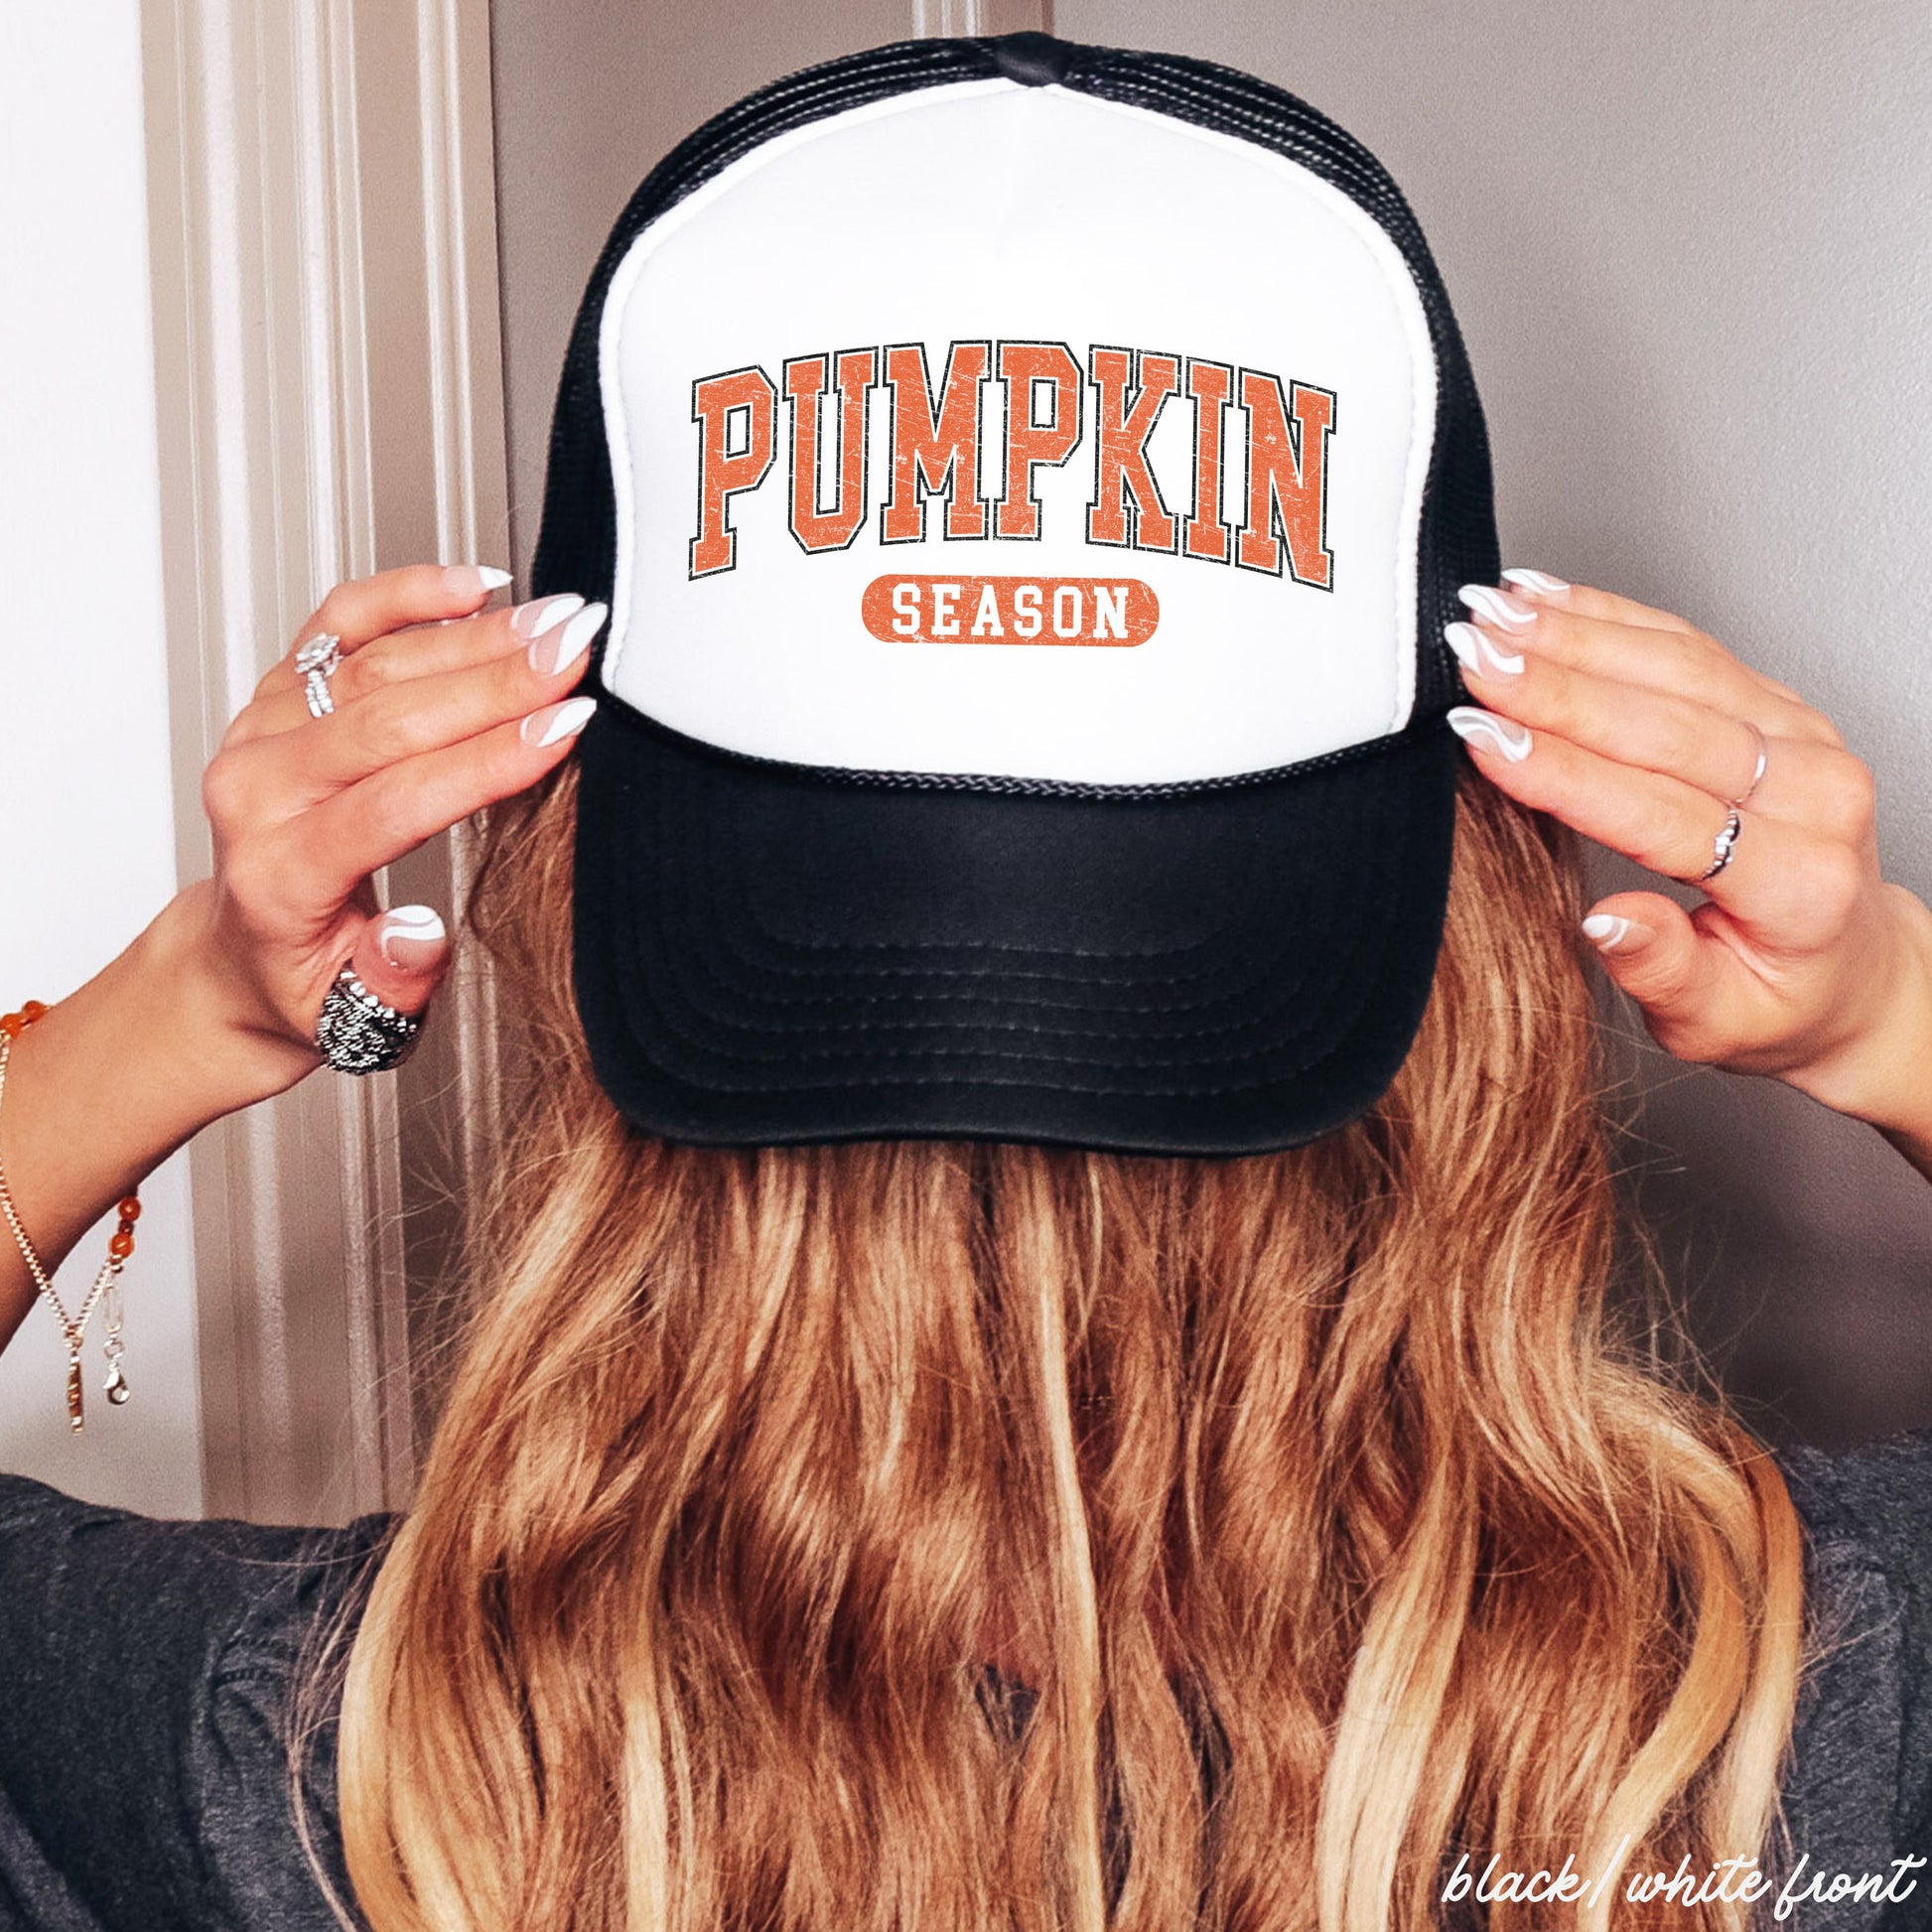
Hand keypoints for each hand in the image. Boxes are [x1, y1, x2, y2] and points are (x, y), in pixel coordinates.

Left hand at [0, 563, 604, 1343]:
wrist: (239, 959)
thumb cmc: (305, 986)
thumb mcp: (355, 1021)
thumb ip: (392, 980)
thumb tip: (422, 931)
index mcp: (279, 874)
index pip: (394, 800)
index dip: (487, 762)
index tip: (565, 731)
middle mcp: (258, 789)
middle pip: (386, 716)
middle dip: (496, 680)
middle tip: (579, 653)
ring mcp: (263, 731)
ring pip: (372, 661)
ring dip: (475, 635)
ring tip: (559, 621)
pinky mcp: (279, 694)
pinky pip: (341, 624)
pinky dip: (408, 593)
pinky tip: (475, 585)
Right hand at [1444, 573, 1931, 1159]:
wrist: (1850, 969)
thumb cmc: (1776, 1003)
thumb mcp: (1713, 1025)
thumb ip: (1662, 972)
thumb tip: (1605, 921)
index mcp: (1801, 882)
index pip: (1664, 813)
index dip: (1567, 773)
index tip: (1486, 740)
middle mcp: (1815, 794)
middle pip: (1669, 724)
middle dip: (1557, 685)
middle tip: (1472, 657)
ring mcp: (1800, 738)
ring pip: (1677, 667)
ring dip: (1574, 635)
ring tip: (1489, 617)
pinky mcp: (1775, 704)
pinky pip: (1687, 645)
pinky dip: (1608, 616)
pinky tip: (1542, 600)